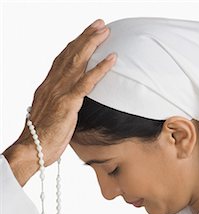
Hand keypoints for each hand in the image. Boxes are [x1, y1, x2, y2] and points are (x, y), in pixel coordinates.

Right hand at [13, 19, 115, 166]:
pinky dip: (100, 68)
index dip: (73, 46)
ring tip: (105, 32)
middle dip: (85, 37)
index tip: (85, 36)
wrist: (32, 150)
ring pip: (78, 61)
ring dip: (92, 44)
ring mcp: (60, 92)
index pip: (61, 61)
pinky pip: (87, 82)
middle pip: (70, 54)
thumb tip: (68, 106)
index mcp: (47, 88)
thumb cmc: (42, 139)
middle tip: (99, 25)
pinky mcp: (68, 103)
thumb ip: (60, 107)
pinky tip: (112, 59)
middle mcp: (52, 85)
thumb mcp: (51, 118)